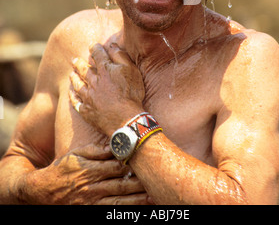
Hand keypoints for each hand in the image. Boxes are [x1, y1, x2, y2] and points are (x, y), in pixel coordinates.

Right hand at [22, 143, 149, 204]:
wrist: (43, 191)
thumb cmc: (62, 169)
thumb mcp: (76, 154)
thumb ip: (95, 150)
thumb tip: (114, 144)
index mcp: (91, 170)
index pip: (117, 166)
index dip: (132, 163)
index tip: (146, 160)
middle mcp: (93, 187)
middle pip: (121, 184)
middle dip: (140, 183)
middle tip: (157, 179)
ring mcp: (92, 203)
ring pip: (119, 202)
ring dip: (137, 200)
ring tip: (153, 197)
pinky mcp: (91, 212)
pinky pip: (110, 214)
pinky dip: (124, 212)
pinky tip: (137, 209)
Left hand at [69, 43, 144, 135]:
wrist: (126, 119)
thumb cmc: (131, 93)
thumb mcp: (131, 70)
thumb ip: (120, 56)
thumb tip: (111, 45)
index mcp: (105, 70)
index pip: (98, 55)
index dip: (95, 49)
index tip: (92, 45)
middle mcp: (94, 82)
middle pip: (84, 70)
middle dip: (79, 63)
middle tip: (74, 59)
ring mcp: (89, 97)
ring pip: (78, 85)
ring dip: (74, 78)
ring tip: (71, 74)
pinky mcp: (87, 111)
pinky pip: (76, 102)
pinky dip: (73, 97)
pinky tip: (71, 93)